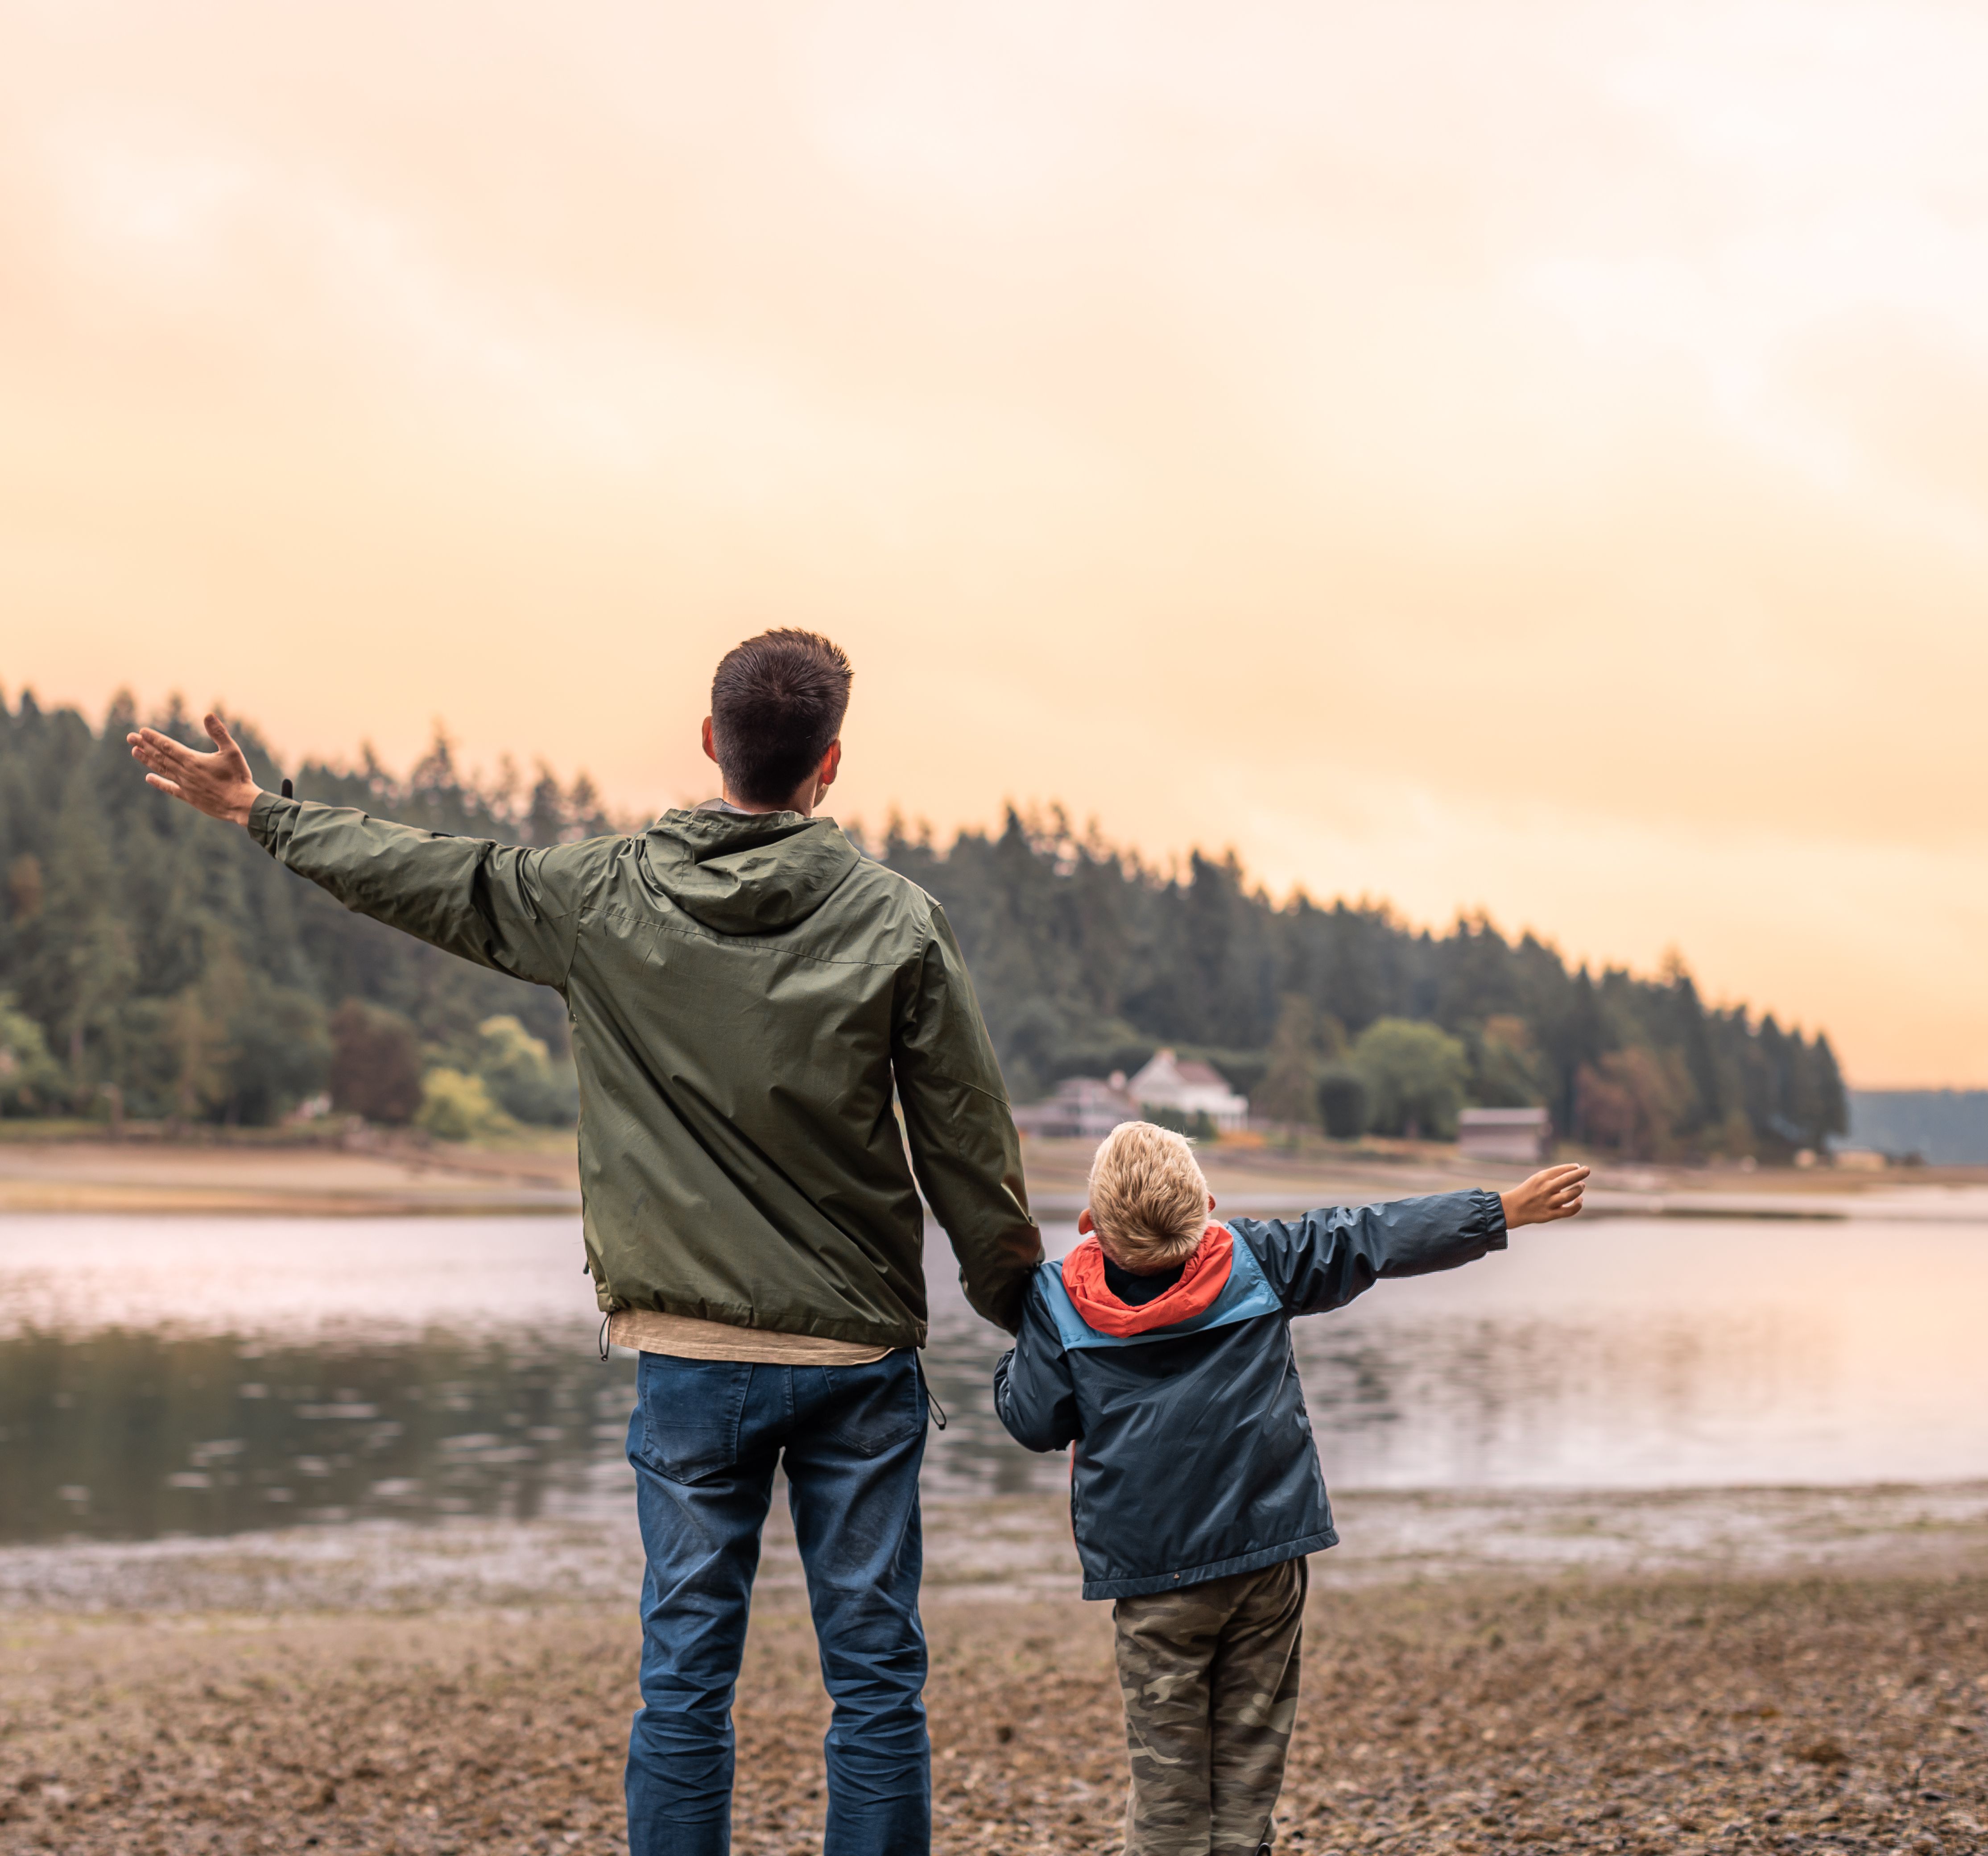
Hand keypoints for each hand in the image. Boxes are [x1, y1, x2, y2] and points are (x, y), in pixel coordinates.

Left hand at [127, 713, 262, 826]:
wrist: (241, 804)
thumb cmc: (239, 776)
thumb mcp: (232, 751)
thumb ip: (219, 733)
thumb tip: (208, 714)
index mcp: (193, 760)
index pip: (168, 746)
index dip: (154, 738)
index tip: (141, 731)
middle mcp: (185, 772)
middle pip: (160, 756)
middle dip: (144, 745)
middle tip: (130, 737)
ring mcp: (185, 785)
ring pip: (162, 769)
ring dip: (147, 760)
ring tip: (134, 752)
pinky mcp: (189, 797)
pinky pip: (170, 788)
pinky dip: (159, 782)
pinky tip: (149, 778)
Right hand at [1500, 1163, 1587, 1228]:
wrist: (1514, 1207)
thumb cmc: (1530, 1191)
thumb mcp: (1537, 1178)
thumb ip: (1554, 1175)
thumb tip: (1575, 1171)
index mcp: (1541, 1177)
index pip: (1561, 1170)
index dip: (1572, 1168)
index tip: (1577, 1167)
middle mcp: (1545, 1189)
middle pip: (1567, 1179)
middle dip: (1580, 1173)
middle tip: (1587, 1170)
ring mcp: (1548, 1202)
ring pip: (1570, 1195)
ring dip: (1579, 1188)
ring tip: (1581, 1185)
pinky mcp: (1550, 1214)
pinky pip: (1569, 1211)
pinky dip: (1577, 1205)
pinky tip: (1580, 1200)